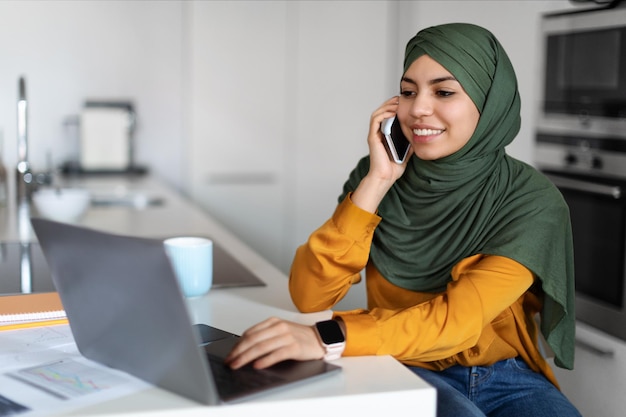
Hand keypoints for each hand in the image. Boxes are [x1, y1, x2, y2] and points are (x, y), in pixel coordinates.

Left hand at [224, 317, 324, 369]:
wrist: (320, 338)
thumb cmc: (299, 337)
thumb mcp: (280, 331)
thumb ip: (264, 336)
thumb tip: (244, 349)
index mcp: (273, 322)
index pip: (250, 333)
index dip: (237, 345)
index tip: (230, 354)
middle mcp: (279, 327)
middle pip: (253, 340)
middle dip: (238, 352)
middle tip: (229, 361)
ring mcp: (287, 337)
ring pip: (261, 347)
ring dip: (246, 357)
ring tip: (237, 365)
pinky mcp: (294, 347)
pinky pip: (276, 354)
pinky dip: (265, 360)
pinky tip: (257, 365)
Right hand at [351, 97, 412, 212]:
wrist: (386, 177)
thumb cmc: (394, 167)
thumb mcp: (408, 149)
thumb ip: (411, 140)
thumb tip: (421, 133)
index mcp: (385, 135)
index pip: (388, 116)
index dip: (395, 107)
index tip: (405, 102)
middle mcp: (378, 133)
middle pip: (382, 112)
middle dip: (391, 103)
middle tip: (401, 98)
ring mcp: (375, 135)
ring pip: (377, 113)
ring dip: (386, 106)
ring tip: (397, 102)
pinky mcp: (373, 138)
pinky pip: (375, 121)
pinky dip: (383, 114)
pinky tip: (392, 111)